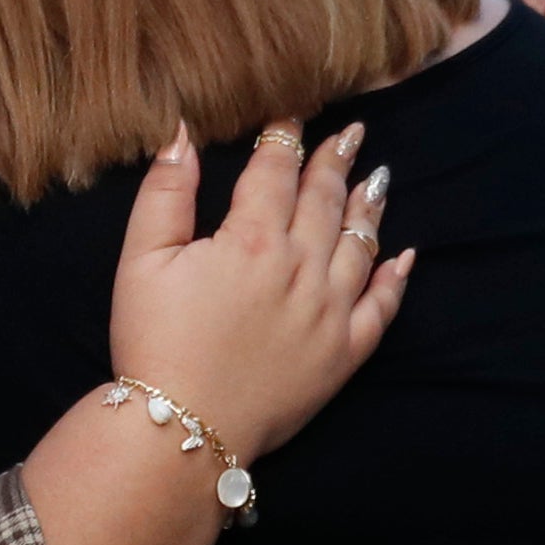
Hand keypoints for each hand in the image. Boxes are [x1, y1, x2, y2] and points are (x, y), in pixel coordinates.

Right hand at [103, 119, 412, 466]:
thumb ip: (165, 194)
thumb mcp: (141, 262)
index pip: (277, 170)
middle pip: (325, 200)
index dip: (285, 136)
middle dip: (335, 161)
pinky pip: (381, 308)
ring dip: (368, 206)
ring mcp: (330, 312)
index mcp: (253, 239)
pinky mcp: (343, 355)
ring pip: (361, 244)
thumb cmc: (154, 344)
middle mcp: (302, 267)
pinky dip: (395, 278)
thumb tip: (182, 134)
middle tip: (350, 133)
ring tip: (377, 177)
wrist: (183, 430)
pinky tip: (403, 257)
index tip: (293, 114)